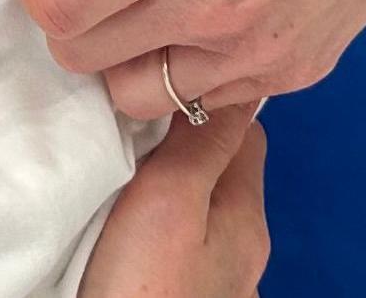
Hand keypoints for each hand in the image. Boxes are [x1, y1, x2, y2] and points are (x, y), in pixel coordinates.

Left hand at [3, 0, 365, 119]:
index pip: (56, 6)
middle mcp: (217, 7)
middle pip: (84, 56)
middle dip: (73, 14)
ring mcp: (261, 49)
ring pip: (139, 94)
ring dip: (124, 52)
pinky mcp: (298, 69)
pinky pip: (207, 98)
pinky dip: (186, 68)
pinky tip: (205, 9)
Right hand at [77, 104, 268, 297]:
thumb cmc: (144, 289)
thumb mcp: (171, 199)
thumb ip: (203, 142)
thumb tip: (231, 88)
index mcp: (247, 216)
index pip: (245, 132)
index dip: (202, 106)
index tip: (154, 98)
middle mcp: (242, 247)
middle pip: (219, 171)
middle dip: (178, 147)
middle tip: (127, 138)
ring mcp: (218, 276)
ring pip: (198, 209)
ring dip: (164, 190)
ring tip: (119, 183)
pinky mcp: (188, 294)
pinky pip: (179, 244)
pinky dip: (155, 227)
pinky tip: (123, 231)